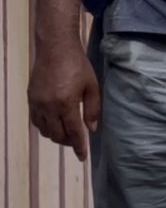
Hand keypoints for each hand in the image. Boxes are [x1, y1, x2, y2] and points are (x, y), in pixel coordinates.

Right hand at [28, 45, 100, 161]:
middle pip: (57, 135)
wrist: (55, 49)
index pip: (73, 132)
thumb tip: (91, 129)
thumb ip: (92, 109)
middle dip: (68, 142)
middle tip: (78, 141)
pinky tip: (54, 124)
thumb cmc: (78, 66)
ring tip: (67, 133)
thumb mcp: (91, 86)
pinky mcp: (30, 100)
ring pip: (45, 130)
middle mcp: (48, 107)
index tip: (83, 157)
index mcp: (66, 103)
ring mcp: (37, 104)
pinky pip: (36, 121)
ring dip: (56, 136)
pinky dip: (45, 127)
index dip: (79, 146)